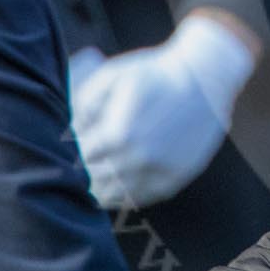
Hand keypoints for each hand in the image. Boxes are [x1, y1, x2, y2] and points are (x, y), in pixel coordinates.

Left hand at [70, 13, 257, 209]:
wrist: (205, 77)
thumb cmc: (154, 72)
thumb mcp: (112, 76)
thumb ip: (83, 105)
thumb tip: (66, 133)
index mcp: (117, 135)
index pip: (78, 159)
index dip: (68, 154)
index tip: (65, 149)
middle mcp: (138, 159)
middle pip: (93, 181)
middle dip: (80, 173)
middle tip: (72, 167)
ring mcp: (159, 171)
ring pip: (115, 195)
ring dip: (98, 190)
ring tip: (90, 180)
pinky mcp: (175, 178)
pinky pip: (140, 198)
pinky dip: (123, 196)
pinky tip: (115, 185)